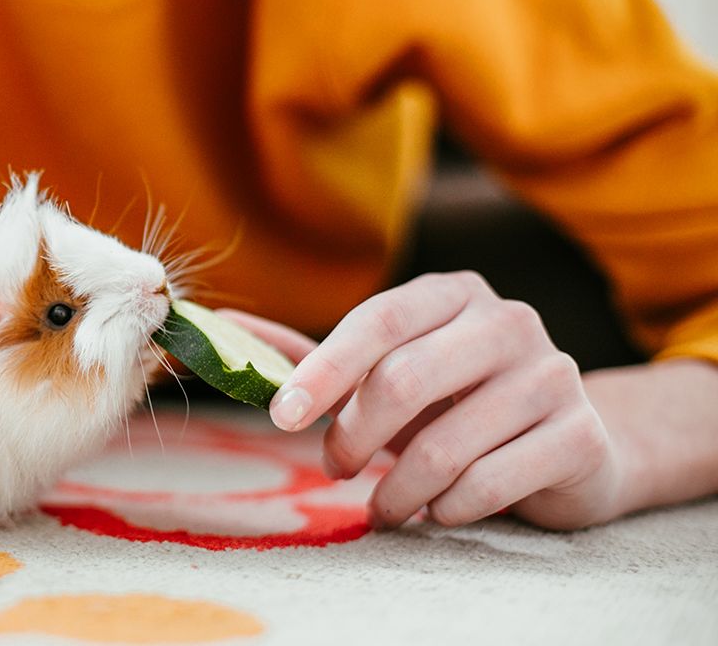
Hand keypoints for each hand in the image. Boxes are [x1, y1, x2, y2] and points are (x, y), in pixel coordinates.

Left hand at [222, 271, 622, 530]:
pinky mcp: (579, 435)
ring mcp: (553, 375)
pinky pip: (490, 482)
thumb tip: (223, 327)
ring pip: (445, 445)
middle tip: (335, 469)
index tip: (282, 416)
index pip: (376, 321)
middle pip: (404, 380)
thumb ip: (312, 356)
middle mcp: (508, 321)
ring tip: (386, 506)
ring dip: (398, 489)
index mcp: (452, 295)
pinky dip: (448, 508)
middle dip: (353, 437)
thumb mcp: (386, 373)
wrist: (568, 447)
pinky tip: (441, 509)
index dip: (323, 370)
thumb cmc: (454, 404)